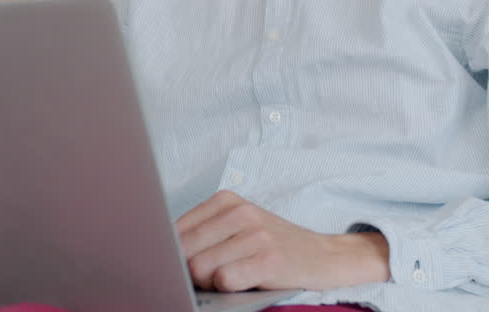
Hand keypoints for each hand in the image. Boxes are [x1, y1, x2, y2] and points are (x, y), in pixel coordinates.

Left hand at [176, 190, 389, 291]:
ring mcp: (256, 234)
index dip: (173, 256)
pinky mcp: (269, 259)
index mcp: (225, 200)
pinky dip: (228, 288)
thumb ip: (202, 235)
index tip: (179, 266)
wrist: (324, 256)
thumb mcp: (237, 228)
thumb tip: (164, 254)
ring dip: (210, 282)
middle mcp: (240, 212)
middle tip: (213, 277)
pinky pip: (225, 279)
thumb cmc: (273, 245)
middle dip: (190, 272)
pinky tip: (244, 282)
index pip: (175, 231)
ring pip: (201, 268)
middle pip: (185, 252)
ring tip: (232, 278)